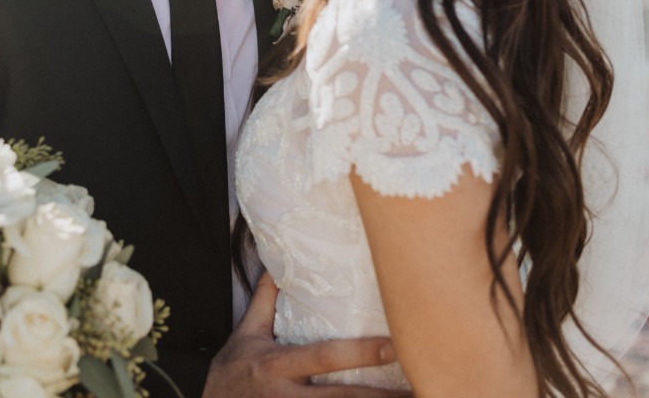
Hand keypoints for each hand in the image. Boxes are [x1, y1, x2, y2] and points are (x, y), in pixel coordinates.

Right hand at [202, 273, 411, 397]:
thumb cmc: (229, 375)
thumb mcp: (244, 335)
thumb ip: (264, 302)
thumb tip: (278, 264)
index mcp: (276, 365)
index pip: (324, 357)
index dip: (360, 354)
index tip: (393, 347)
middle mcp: (285, 395)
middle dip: (380, 396)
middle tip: (420, 388)